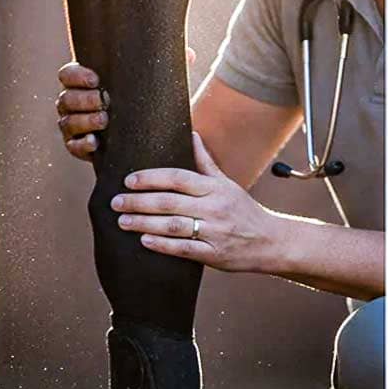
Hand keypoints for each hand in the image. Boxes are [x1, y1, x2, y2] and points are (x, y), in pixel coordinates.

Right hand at [55, 48, 195, 160]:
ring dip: (84, 120)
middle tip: (103, 101)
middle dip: (83, 99)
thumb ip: (165, 69)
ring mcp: (73, 126)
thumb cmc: (144, 104)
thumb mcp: (154, 86)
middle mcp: (73, 103)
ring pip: (67, 121)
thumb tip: (189, 54)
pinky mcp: (78, 148)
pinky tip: (96, 143)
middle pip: (66, 98)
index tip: (97, 79)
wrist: (144, 139)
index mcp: (84, 83)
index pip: (67, 74)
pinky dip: (82, 145)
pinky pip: (72, 147)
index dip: (77, 75)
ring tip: (104, 120)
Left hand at [112, 132, 283, 273]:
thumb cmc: (243, 210)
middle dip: (139, 201)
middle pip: (170, 202)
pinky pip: (184, 249)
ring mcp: (214, 232)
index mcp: (214, 188)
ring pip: (173, 225)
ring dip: (144, 223)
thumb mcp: (227, 183)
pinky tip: (144, 241)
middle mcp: (214, 207)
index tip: (129, 180)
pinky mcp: (214, 254)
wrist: (271, 242)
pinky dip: (163, 245)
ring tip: (123, 221)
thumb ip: (205, 162)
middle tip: (116, 202)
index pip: (177, 178)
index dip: (151, 178)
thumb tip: (191, 134)